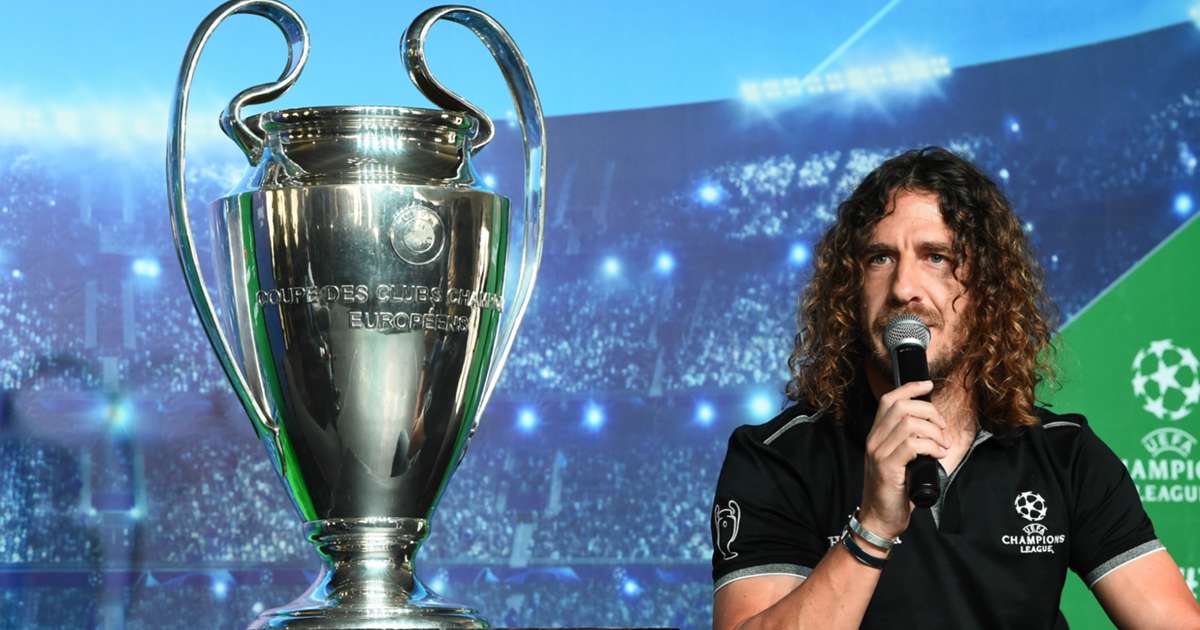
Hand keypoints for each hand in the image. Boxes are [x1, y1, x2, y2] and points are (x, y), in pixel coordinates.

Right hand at [859, 380, 947, 540]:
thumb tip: (934, 426)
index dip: (910, 388)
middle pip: (902, 407)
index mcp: (876, 436)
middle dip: (929, 412)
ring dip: (933, 431)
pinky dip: (931, 447)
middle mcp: (874, 440)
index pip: (889, 400)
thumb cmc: (895, 492)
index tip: (928, 385)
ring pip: (909, 423)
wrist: (880, 519)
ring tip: (942, 446)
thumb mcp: (900, 461)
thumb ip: (910, 442)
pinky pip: (913, 445)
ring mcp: (879, 453)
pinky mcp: (888, 468)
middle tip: (942, 429)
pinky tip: (937, 456)